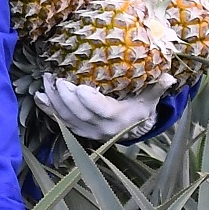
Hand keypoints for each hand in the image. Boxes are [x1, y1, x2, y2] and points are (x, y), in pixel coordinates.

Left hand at [41, 73, 166, 141]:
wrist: (132, 129)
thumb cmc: (140, 108)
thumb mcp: (150, 98)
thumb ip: (157, 87)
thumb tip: (169, 77)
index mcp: (118, 119)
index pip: (101, 111)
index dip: (88, 101)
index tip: (77, 86)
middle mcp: (100, 129)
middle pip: (79, 115)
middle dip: (65, 97)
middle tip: (55, 78)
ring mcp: (86, 132)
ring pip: (66, 118)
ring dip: (53, 100)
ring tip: (46, 80)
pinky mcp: (77, 131)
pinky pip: (59, 121)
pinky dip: (47, 110)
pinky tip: (39, 96)